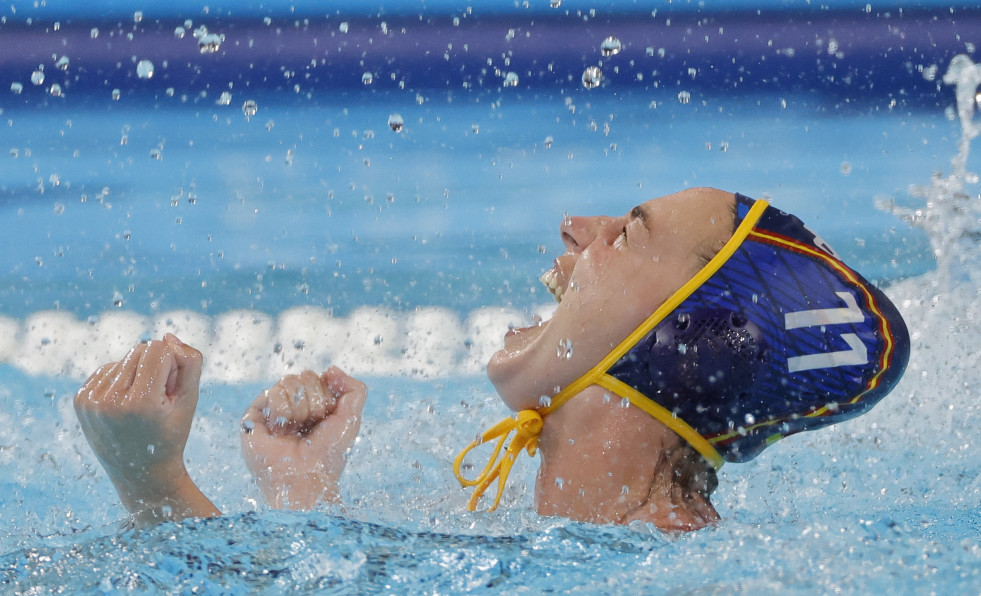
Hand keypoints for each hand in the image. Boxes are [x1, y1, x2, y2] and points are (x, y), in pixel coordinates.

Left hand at [74, 334, 219, 525]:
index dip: (173, 364)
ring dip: (138, 373)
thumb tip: (167, 336)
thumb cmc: (170, 434)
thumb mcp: (191, 399)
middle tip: (159, 398)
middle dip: (155, 367)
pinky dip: (121, 380)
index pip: (158, 348)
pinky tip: (126, 404)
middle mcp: (111, 400)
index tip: (172, 390)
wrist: (139, 474)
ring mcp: (91, 401)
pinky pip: (108, 369)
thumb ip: (190, 362)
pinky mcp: (80, 400)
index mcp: (141, 402)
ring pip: (124, 358)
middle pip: (140, 350)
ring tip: (142, 404)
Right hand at [241, 367, 366, 509]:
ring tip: (294, 431)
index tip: (327, 420)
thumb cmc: (327, 455)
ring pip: (289, 381)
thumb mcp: (352, 419)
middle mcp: (294, 406)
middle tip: (310, 428)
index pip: (320, 378)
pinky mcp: (254, 416)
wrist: (305, 479)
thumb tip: (330, 370)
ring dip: (299, 409)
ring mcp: (274, 410)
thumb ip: (355, 390)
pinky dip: (282, 412)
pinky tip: (280, 431)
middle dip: (315, 402)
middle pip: (305, 376)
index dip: (327, 396)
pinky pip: (272, 392)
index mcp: (315, 406)